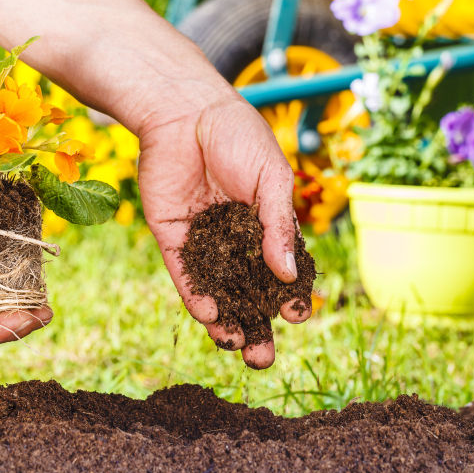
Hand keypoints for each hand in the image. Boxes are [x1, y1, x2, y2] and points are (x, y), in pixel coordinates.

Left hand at [137, 91, 307, 368]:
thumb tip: (290, 275)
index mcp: (266, 228)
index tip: (298, 314)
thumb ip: (278, 225)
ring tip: (235, 347)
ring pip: (217, 292)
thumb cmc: (238, 137)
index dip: (290, 298)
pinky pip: (186, 274)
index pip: (281, 274)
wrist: (187, 112)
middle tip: (263, 361)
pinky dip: (196, 296)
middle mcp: (236, 242)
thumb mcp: (271, 179)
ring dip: (226, 323)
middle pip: (249, 295)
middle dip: (257, 328)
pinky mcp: (174, 239)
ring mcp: (205, 243)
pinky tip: (207, 316)